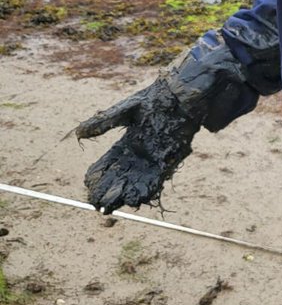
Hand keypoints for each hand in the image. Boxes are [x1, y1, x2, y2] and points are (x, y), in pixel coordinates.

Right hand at [76, 78, 201, 213]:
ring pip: (135, 182)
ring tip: (111, 207)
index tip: (87, 185)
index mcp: (125, 145)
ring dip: (123, 195)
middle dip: (107, 191)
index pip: (106, 165)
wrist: (180, 98)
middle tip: (96, 204)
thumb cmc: (153, 101)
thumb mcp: (124, 111)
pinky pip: (156, 180)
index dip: (97, 176)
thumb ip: (103, 122)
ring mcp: (152, 160)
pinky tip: (135, 199)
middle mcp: (137, 156)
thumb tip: (78, 132)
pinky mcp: (168, 161)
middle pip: (118, 178)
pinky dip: (146, 190)